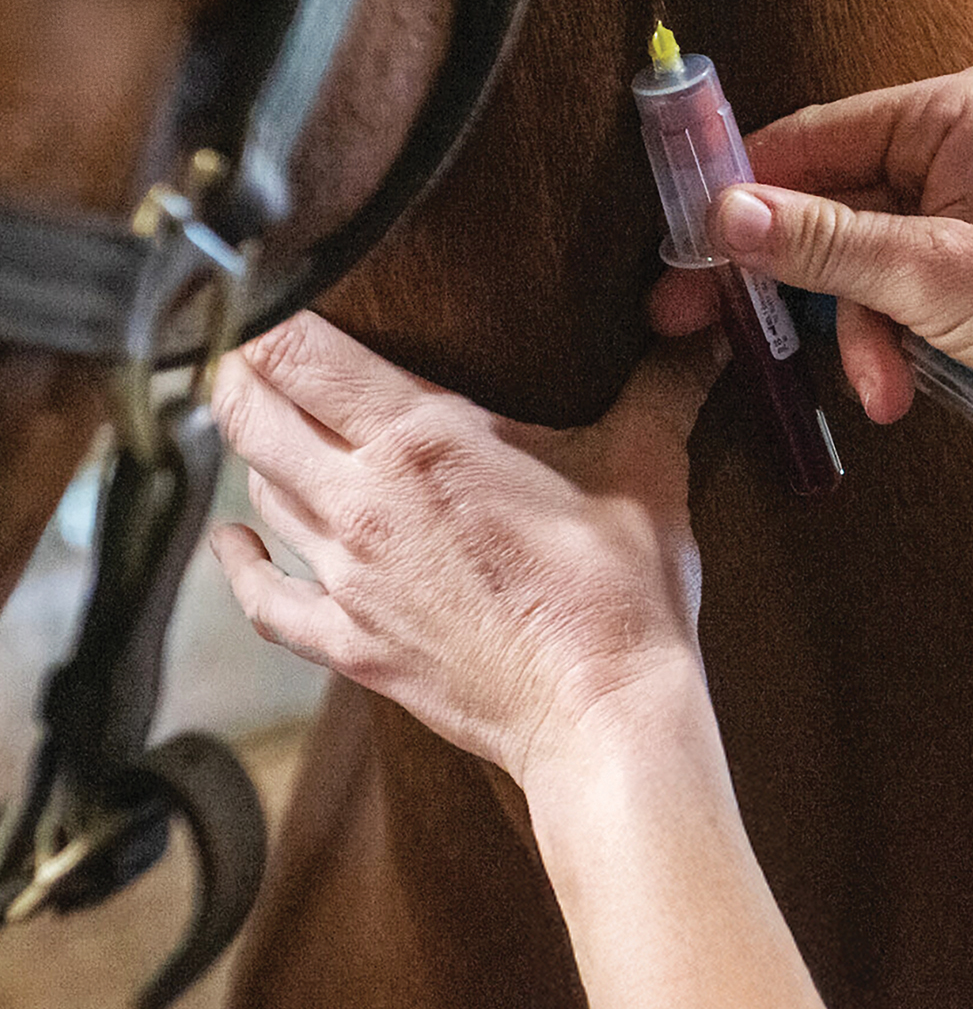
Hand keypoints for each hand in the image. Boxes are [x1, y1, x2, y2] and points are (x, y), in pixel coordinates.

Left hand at [209, 310, 724, 789]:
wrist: (599, 715)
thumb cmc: (619, 592)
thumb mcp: (646, 466)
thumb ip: (663, 383)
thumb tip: (702, 328)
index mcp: (420, 438)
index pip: (297, 350)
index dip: (265, 314)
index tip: (268, 293)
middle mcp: (363, 499)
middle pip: (250, 411)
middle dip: (239, 370)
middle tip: (249, 344)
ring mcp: (346, 577)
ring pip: (256, 489)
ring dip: (254, 450)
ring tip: (268, 421)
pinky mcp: (351, 642)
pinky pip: (265, 600)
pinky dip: (241, 566)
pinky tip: (233, 540)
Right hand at [652, 63, 972, 490]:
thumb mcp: (933, 275)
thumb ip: (821, 244)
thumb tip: (723, 215)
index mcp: (955, 114)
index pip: (814, 137)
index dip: (744, 191)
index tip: (687, 242)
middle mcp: (955, 151)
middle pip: (828, 207)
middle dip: (799, 286)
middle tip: (708, 322)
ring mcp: (962, 212)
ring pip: (856, 265)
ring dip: (854, 333)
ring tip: (879, 386)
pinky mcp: (968, 270)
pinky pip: (891, 297)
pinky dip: (886, 346)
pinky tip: (900, 388)